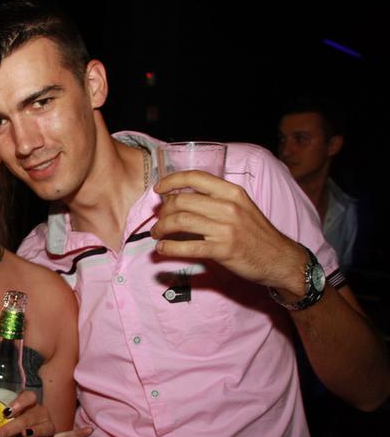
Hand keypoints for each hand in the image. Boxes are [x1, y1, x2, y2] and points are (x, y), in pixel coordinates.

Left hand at [0, 391, 92, 436]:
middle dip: (14, 426)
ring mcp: (47, 426)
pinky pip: (66, 436)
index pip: (28, 397)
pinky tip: (87, 431)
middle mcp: (39, 412)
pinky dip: (76, 435)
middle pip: (31, 416)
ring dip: (33, 433)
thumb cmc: (6, 426)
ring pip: (44, 427)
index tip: (6, 412)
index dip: (19, 403)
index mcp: (26, 403)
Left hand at [152, 171, 307, 294]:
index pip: (195, 177)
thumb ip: (216, 200)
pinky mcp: (223, 250)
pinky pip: (187, 247)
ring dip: (161, 228)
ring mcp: (226, 228)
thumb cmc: (257, 234)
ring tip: (157, 234)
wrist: (280, 259)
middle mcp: (228, 206)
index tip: (158, 189)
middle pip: (181, 201)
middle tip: (159, 220)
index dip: (171, 181)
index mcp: (232, 192)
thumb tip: (180, 199)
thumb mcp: (241, 207)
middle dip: (163, 211)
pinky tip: (163, 249)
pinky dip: (169, 248)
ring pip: (180, 221)